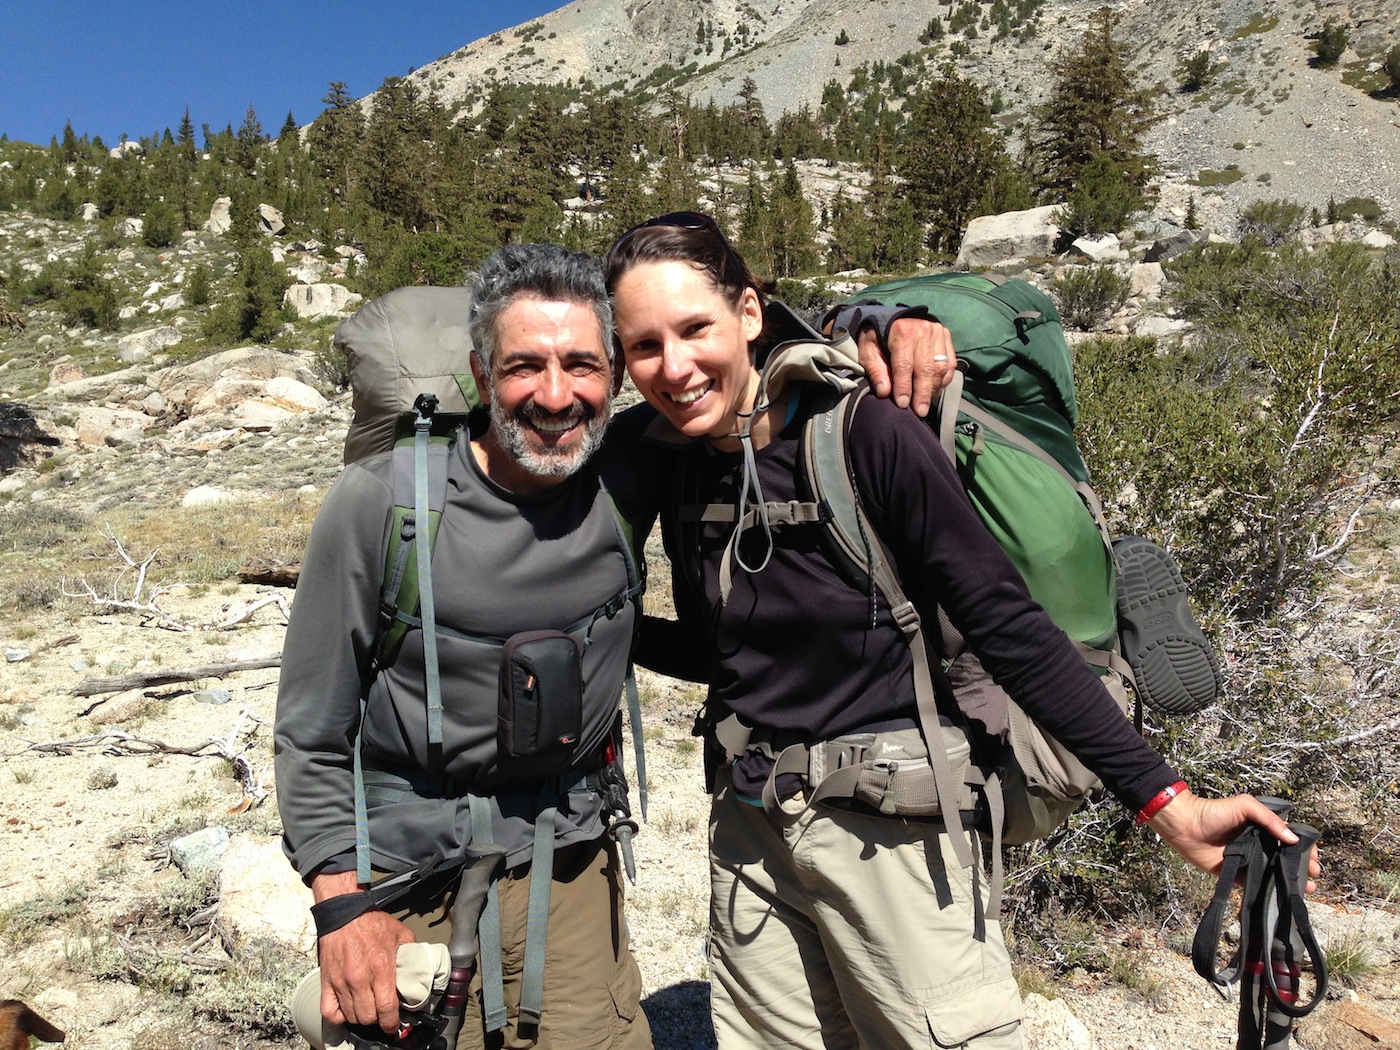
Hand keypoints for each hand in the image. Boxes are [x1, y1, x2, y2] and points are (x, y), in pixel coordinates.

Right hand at [311, 873, 415, 1032]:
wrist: (344, 913)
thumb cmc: (371, 923)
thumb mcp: (400, 934)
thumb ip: (410, 955)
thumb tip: (418, 972)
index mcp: (380, 966)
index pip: (386, 1007)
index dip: (392, 1022)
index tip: (395, 1026)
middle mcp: (359, 977)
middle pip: (368, 1016)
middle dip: (378, 1020)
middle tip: (383, 1015)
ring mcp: (340, 981)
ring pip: (351, 1016)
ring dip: (362, 1018)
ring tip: (369, 1011)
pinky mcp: (326, 981)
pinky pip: (329, 1011)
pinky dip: (339, 1017)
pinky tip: (348, 1010)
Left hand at [855, 317, 956, 417]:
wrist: (895, 316)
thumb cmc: (878, 334)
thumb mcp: (868, 348)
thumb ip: (875, 369)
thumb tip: (884, 392)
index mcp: (902, 331)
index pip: (904, 365)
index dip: (904, 386)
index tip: (903, 404)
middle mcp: (923, 330)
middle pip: (926, 368)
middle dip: (922, 393)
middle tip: (919, 411)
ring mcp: (938, 332)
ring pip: (941, 367)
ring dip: (933, 388)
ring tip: (924, 403)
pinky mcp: (946, 337)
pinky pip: (950, 364)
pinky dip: (943, 380)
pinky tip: (933, 390)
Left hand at [1148, 789, 1320, 890]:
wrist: (1186, 827)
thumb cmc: (1214, 812)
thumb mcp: (1244, 806)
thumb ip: (1269, 819)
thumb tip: (1293, 838)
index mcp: (1263, 828)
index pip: (1289, 838)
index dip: (1304, 848)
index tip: (1315, 858)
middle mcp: (1259, 845)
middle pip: (1287, 858)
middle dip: (1303, 867)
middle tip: (1314, 876)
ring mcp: (1249, 860)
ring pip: (1275, 873)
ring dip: (1292, 881)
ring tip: (1307, 888)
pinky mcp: (1238, 875)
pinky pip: (1257, 885)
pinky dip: (1271, 891)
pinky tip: (1283, 897)